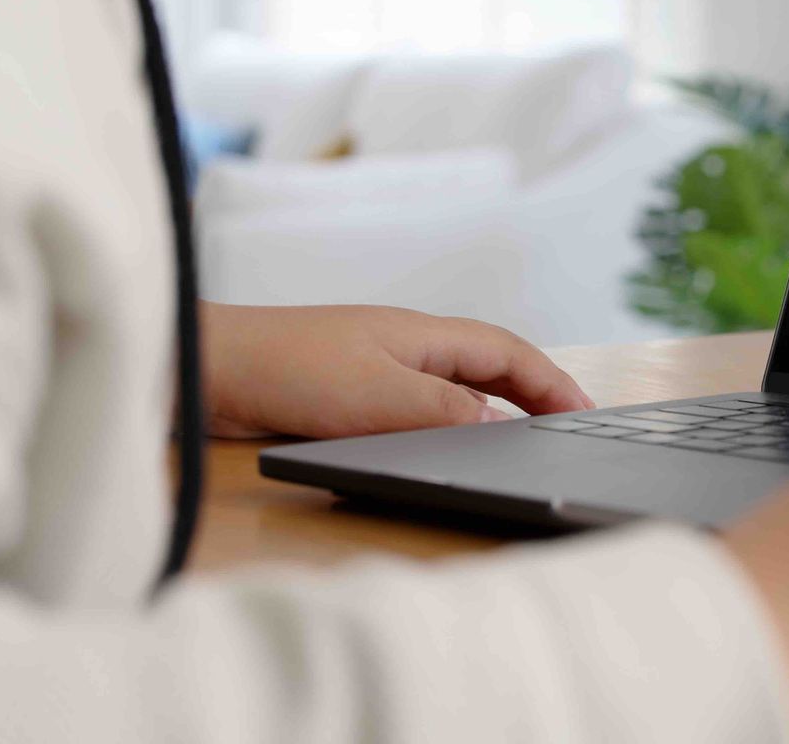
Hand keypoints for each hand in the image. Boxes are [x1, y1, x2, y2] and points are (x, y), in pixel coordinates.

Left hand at [198, 303, 592, 438]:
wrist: (201, 368)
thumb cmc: (284, 366)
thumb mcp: (377, 395)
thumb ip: (442, 411)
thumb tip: (495, 424)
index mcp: (422, 335)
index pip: (507, 353)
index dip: (552, 383)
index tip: (587, 414)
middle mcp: (405, 348)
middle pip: (487, 367)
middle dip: (534, 393)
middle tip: (568, 428)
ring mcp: (375, 370)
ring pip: (451, 390)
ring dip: (491, 411)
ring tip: (522, 444)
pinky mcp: (345, 399)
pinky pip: (414, 412)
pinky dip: (445, 429)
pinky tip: (443, 453)